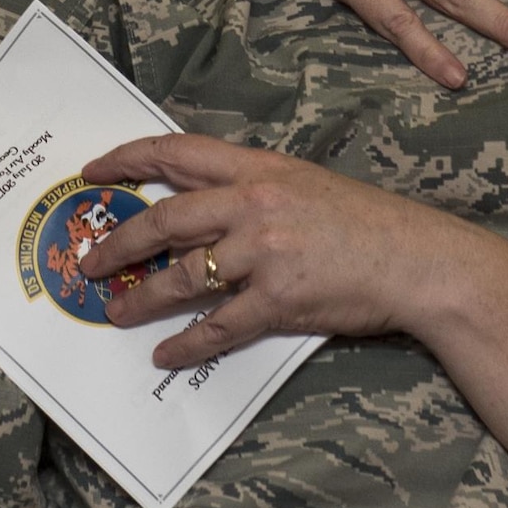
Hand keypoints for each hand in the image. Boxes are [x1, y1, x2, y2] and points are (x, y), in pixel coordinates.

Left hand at [77, 134, 462, 368]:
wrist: (419, 260)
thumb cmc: (369, 224)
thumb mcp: (306, 185)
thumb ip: (252, 190)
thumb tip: (197, 211)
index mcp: (261, 168)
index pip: (177, 153)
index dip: (127, 159)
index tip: (92, 171)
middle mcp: (255, 204)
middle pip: (164, 220)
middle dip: (117, 244)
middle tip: (88, 263)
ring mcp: (265, 252)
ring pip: (181, 278)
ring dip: (140, 299)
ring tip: (115, 312)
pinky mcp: (279, 299)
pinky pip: (217, 326)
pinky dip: (185, 344)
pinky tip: (166, 354)